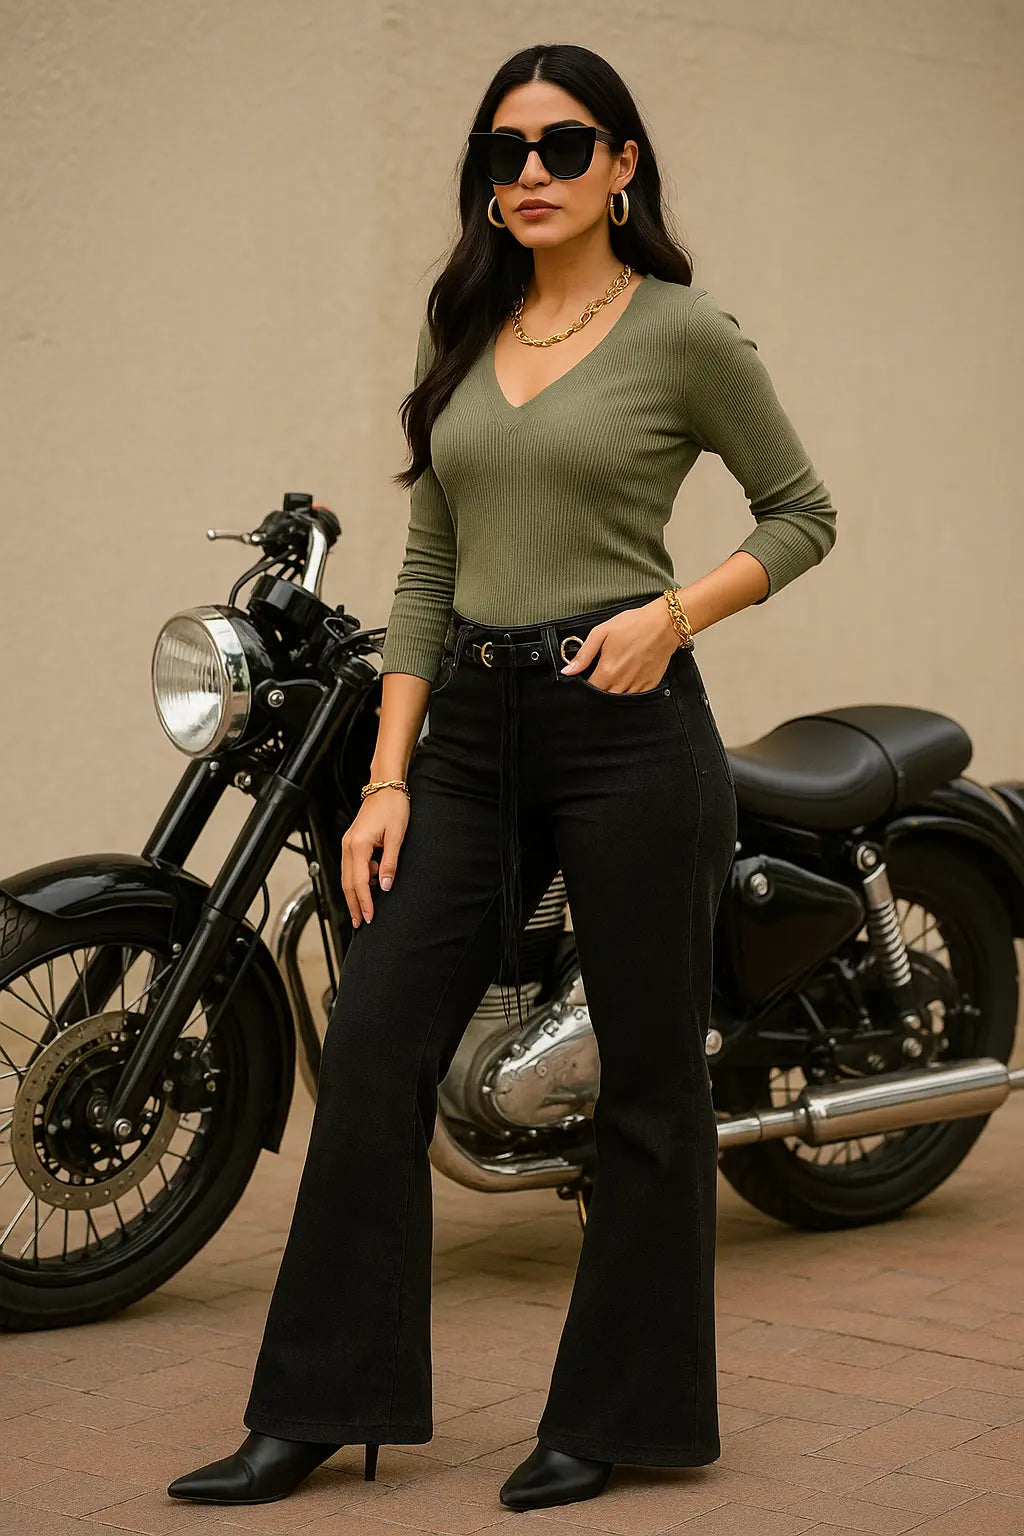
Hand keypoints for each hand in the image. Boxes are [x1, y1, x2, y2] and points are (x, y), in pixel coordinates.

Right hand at [341, 787, 409, 926]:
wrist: (386, 787)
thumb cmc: (393, 807)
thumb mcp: (396, 836)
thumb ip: (390, 863)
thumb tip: (385, 885)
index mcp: (358, 846)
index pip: (359, 882)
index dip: (364, 902)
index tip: (369, 917)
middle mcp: (348, 846)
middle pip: (348, 883)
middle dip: (353, 905)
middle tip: (359, 923)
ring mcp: (348, 843)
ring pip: (347, 876)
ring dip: (354, 895)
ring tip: (362, 911)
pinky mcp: (352, 841)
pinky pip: (351, 867)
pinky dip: (358, 880)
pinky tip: (370, 884)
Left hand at [560, 599, 677, 693]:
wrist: (664, 624)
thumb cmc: (633, 624)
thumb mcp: (601, 632)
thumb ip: (583, 655)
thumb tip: (568, 671)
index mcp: (608, 671)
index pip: (589, 690)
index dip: (584, 688)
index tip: (584, 680)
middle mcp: (622, 682)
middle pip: (603, 699)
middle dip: (597, 694)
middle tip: (599, 680)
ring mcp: (638, 686)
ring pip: (619, 702)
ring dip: (612, 695)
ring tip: (612, 681)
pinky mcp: (650, 685)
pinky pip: (635, 699)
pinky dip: (628, 695)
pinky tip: (626, 683)